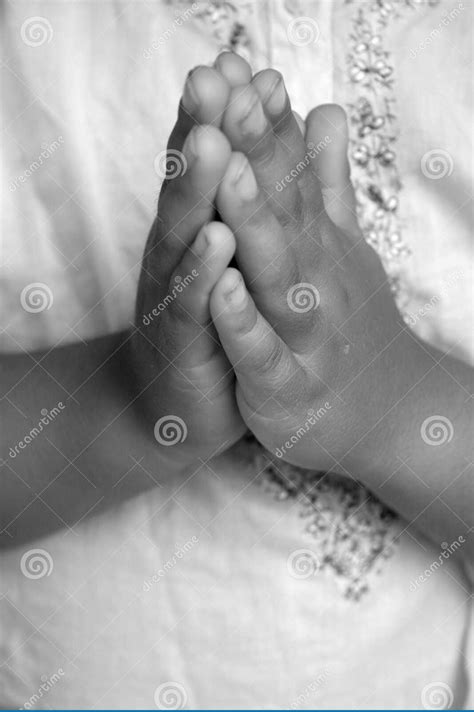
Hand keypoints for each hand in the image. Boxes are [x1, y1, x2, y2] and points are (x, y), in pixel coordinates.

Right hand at [132, 61, 253, 464]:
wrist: (177, 408)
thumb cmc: (214, 328)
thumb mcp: (231, 262)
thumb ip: (247, 206)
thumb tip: (269, 145)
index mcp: (197, 231)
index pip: (208, 167)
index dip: (223, 117)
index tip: (242, 64)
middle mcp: (178, 255)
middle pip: (189, 186)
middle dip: (202, 131)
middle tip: (213, 77)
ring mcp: (174, 298)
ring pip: (184, 238)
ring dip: (196, 190)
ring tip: (211, 143)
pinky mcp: (181, 344)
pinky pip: (193, 307)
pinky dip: (203, 274)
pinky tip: (216, 240)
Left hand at [206, 66, 413, 475]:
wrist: (385, 412)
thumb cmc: (352, 325)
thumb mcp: (341, 248)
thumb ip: (328, 183)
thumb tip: (326, 109)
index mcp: (319, 247)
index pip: (292, 176)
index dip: (265, 124)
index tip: (238, 70)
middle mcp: (316, 280)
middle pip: (285, 210)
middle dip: (256, 152)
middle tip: (231, 91)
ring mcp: (305, 333)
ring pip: (278, 276)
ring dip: (256, 225)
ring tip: (231, 173)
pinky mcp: (286, 386)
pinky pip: (262, 353)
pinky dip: (242, 322)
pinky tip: (221, 288)